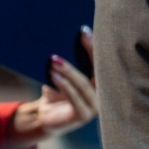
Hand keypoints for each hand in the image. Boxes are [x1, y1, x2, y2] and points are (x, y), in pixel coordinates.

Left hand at [7, 26, 97, 147]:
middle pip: (99, 70)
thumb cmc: (55, 92)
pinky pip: (74, 97)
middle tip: (80, 36)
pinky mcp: (84, 115)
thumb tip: (67, 38)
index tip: (85, 31)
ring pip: (83, 84)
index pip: (101, 61)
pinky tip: (54, 75)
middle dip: (90, 51)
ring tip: (55, 60)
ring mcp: (95, 106)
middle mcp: (103, 94)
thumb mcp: (63, 74)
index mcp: (101, 82)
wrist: (44, 117)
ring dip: (69, 70)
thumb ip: (70, 63)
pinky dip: (64, 85)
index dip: (94, 46)